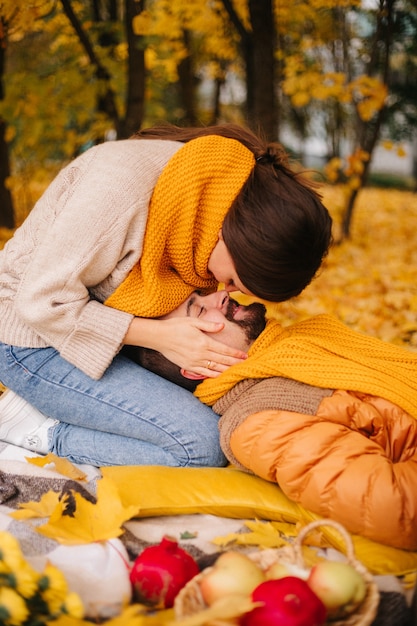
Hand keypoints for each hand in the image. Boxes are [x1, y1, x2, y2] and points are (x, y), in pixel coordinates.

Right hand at [125, 317, 246, 377]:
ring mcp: (194, 362)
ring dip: (227, 370)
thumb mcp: (193, 322)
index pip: (224, 350)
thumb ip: (209, 325)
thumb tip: (222, 326)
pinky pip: (203, 373)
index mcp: (204, 342)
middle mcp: (201, 354)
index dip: (236, 354)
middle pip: (222, 360)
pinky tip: (220, 376)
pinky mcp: (188, 367)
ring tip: (237, 371)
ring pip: (215, 368)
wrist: (159, 337)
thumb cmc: (176, 326)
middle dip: (235, 363)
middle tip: (246, 365)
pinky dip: (213, 375)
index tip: (245, 356)